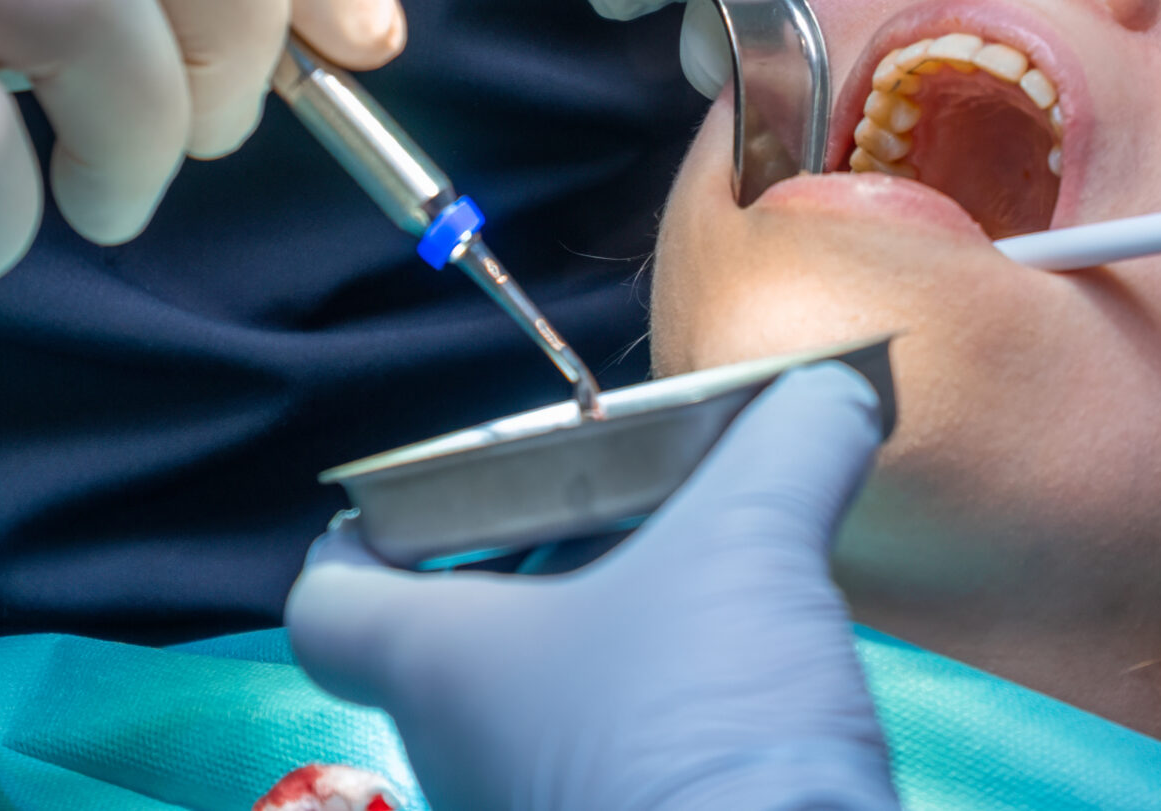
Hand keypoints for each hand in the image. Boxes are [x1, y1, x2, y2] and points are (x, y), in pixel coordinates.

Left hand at [286, 362, 895, 810]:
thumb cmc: (702, 726)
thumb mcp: (757, 543)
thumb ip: (791, 443)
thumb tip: (834, 389)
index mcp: (441, 666)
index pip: (326, 604)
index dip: (356, 537)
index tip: (414, 496)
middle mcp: (461, 759)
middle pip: (443, 654)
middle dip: (520, 578)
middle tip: (602, 516)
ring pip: (530, 722)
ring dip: (598, 660)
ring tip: (696, 597)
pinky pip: (605, 778)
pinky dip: (651, 734)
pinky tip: (742, 696)